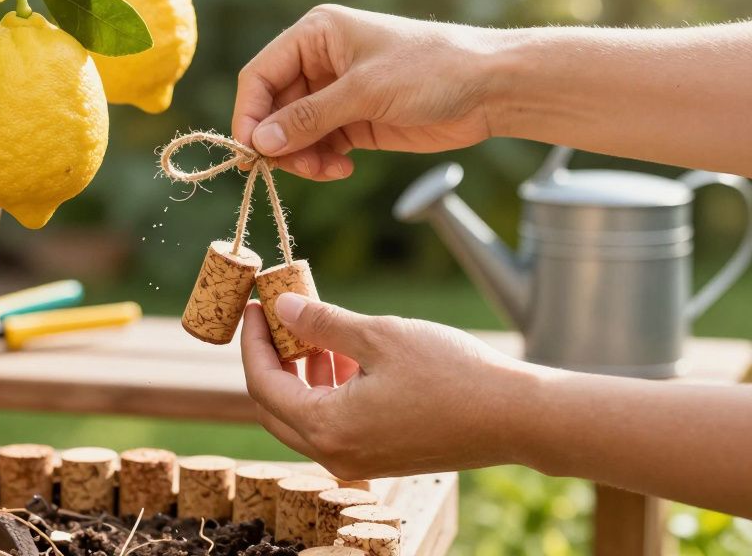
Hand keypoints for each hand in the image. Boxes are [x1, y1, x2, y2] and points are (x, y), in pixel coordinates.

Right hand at [232, 5, 497, 179]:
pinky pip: (318, 145)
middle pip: (273, 108)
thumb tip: (260, 142)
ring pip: (293, 132)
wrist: (489, 88)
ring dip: (301, 156)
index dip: (249, 113)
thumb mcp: (365, 92)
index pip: (260, 75)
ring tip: (326, 170)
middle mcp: (319, 61)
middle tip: (293, 168)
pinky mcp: (354, 120)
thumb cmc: (431, 70)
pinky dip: (321, 162)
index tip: (251, 151)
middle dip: (279, 141)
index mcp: (315, 35)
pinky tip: (343, 170)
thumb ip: (310, 117)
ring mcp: (336, 93)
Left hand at [240, 295, 532, 478]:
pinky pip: (335, 424)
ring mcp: (359, 461)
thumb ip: (321, 324)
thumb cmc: (452, 373)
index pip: (262, 385)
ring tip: (310, 328)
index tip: (253, 306)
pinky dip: (328, 391)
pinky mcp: (381, 457)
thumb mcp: (379, 337)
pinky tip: (343, 356)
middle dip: (269, 360)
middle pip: (274, 408)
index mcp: (327, 428)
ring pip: (305, 416)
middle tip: (272, 318)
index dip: (252, 342)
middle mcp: (336, 455)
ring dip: (300, 374)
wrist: (517, 417)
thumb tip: (281, 307)